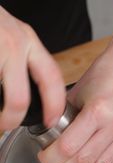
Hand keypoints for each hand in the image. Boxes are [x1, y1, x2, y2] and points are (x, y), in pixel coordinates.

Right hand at [0, 6, 64, 129]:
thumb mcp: (13, 36)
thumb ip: (24, 61)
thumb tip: (29, 98)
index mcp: (27, 41)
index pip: (52, 78)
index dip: (55, 105)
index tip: (51, 121)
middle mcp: (13, 44)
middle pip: (19, 99)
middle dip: (12, 119)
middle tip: (6, 125)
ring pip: (5, 98)